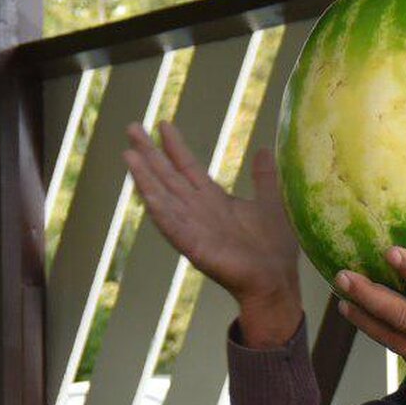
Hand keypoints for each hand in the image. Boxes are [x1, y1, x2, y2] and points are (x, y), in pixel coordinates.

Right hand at [124, 121, 301, 346]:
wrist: (276, 280)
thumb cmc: (274, 248)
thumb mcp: (271, 201)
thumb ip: (264, 177)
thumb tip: (263, 149)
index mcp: (214, 201)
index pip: (189, 168)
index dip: (175, 147)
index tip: (163, 124)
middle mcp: (198, 212)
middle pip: (169, 177)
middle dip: (150, 154)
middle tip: (132, 127)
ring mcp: (194, 229)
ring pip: (163, 198)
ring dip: (145, 178)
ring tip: (129, 155)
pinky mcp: (195, 248)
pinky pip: (172, 227)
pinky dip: (159, 211)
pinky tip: (146, 194)